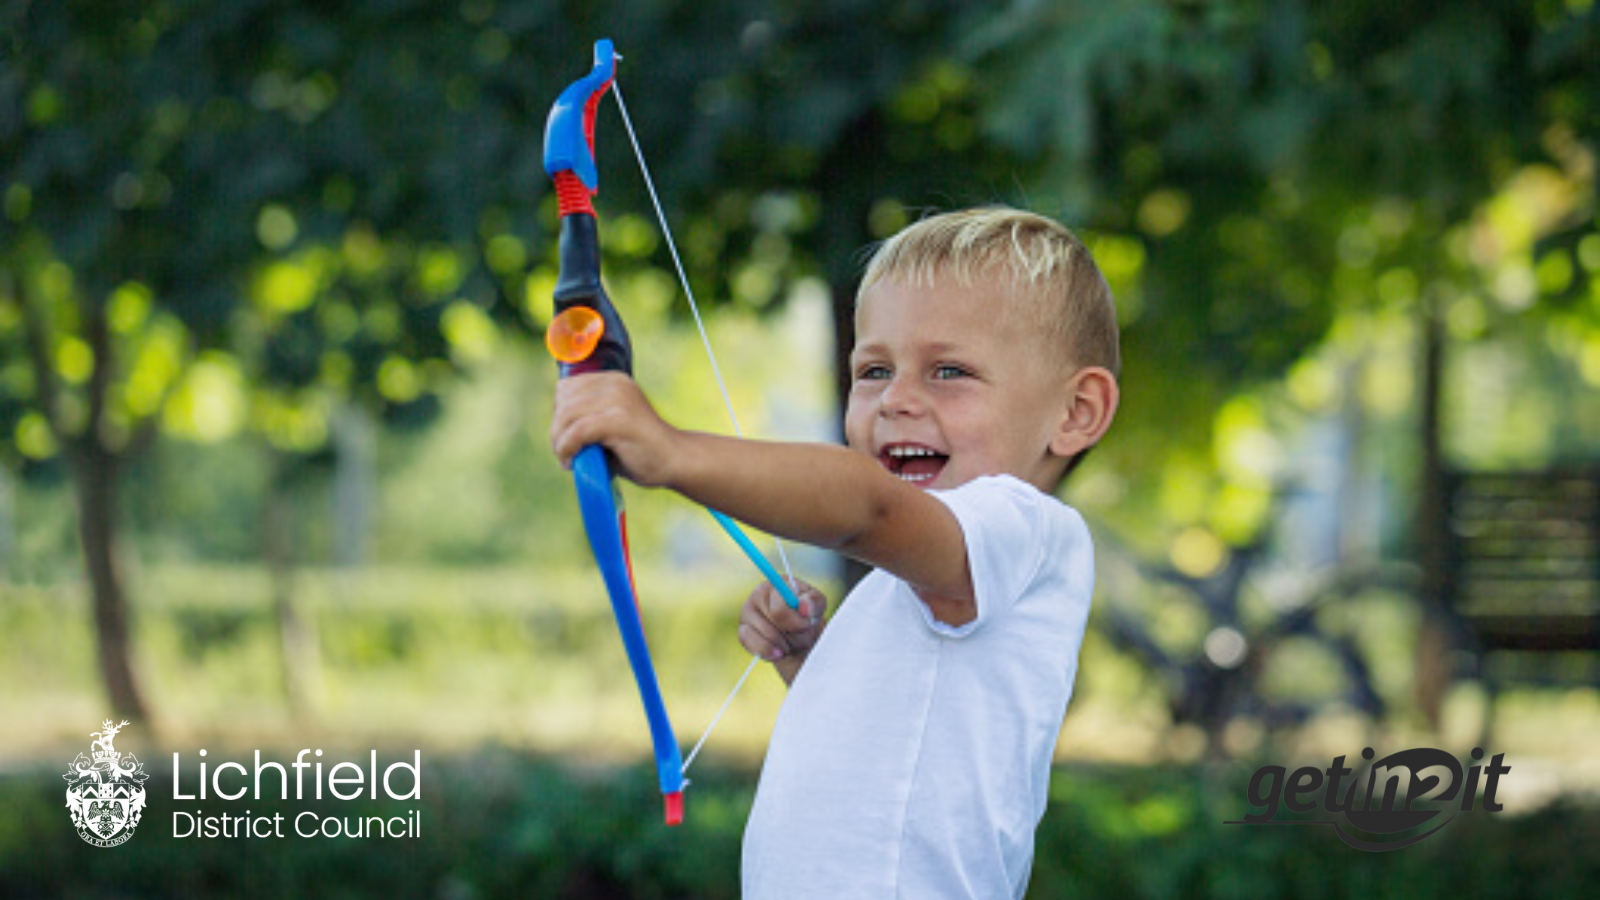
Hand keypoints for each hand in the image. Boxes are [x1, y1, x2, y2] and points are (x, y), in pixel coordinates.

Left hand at [550, 372, 679, 486]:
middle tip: (566, 453)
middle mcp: (615, 384)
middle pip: (563, 401)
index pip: (566, 387)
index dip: (560, 414)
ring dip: (559, 442)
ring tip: (569, 460)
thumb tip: (556, 425)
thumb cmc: (641, 449)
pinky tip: (571, 462)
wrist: (676, 461)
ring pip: (566, 416)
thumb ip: (588, 417)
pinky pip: (577, 431)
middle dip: (557, 430)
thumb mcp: (611, 423)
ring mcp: (617, 400)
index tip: (566, 438)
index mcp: (613, 380)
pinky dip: (567, 448)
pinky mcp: (618, 420)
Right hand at [738, 578, 827, 685]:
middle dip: (795, 634)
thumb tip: (803, 606)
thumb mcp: (818, 607)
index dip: (797, 622)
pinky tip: (779, 652)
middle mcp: (758, 595)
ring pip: (769, 637)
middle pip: (776, 624)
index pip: (780, 608)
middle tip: (800, 632)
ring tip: (791, 640)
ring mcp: (747, 614)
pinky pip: (756, 646)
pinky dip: (771, 652)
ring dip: (787, 645)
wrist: (802, 638)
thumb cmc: (808, 618)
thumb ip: (814, 603)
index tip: (806, 624)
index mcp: (777, 584)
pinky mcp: (742, 633)